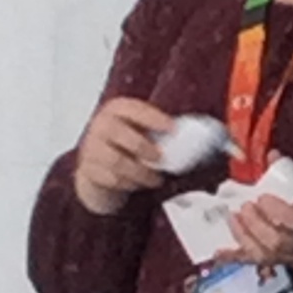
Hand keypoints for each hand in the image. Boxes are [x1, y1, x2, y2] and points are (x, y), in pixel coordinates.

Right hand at [74, 97, 173, 215]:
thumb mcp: (142, 133)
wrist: (99, 170)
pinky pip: (112, 179)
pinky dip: (128, 184)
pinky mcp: (89, 170)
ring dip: (140, 172)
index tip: (172, 128)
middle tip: (160, 158)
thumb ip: (163, 133)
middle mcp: (101, 125)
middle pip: (120, 133)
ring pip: (117, 161)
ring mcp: (92, 147)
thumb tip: (204, 137)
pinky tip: (136, 184)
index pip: (133, 108)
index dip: (153, 117)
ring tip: (154, 178)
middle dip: (144, 147)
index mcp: (117, 110)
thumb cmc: (127, 148)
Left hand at [227, 175, 292, 278]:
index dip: (275, 210)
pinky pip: (260, 263)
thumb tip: (270, 156)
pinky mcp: (288, 263)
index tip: (262, 196)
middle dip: (255, 224)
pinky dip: (237, 257)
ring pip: (267, 254)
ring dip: (245, 237)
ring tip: (233, 219)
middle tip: (244, 206)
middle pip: (277, 241)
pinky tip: (219, 253)